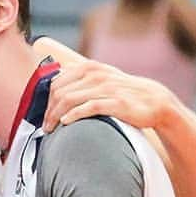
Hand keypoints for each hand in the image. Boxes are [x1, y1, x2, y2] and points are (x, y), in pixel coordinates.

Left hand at [43, 59, 174, 132]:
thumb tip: (53, 81)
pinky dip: (73, 115)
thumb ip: (78, 79)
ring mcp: (105, 88)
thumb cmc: (121, 93)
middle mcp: (95, 74)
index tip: (42, 115)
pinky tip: (65, 123)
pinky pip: (88, 108)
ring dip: (55, 116)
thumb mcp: (100, 80)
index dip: (44, 100)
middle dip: (48, 111)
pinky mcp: (115, 102)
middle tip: (45, 126)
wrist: (153, 100)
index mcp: (89, 67)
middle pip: (58, 92)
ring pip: (69, 100)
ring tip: (51, 129)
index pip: (55, 82)